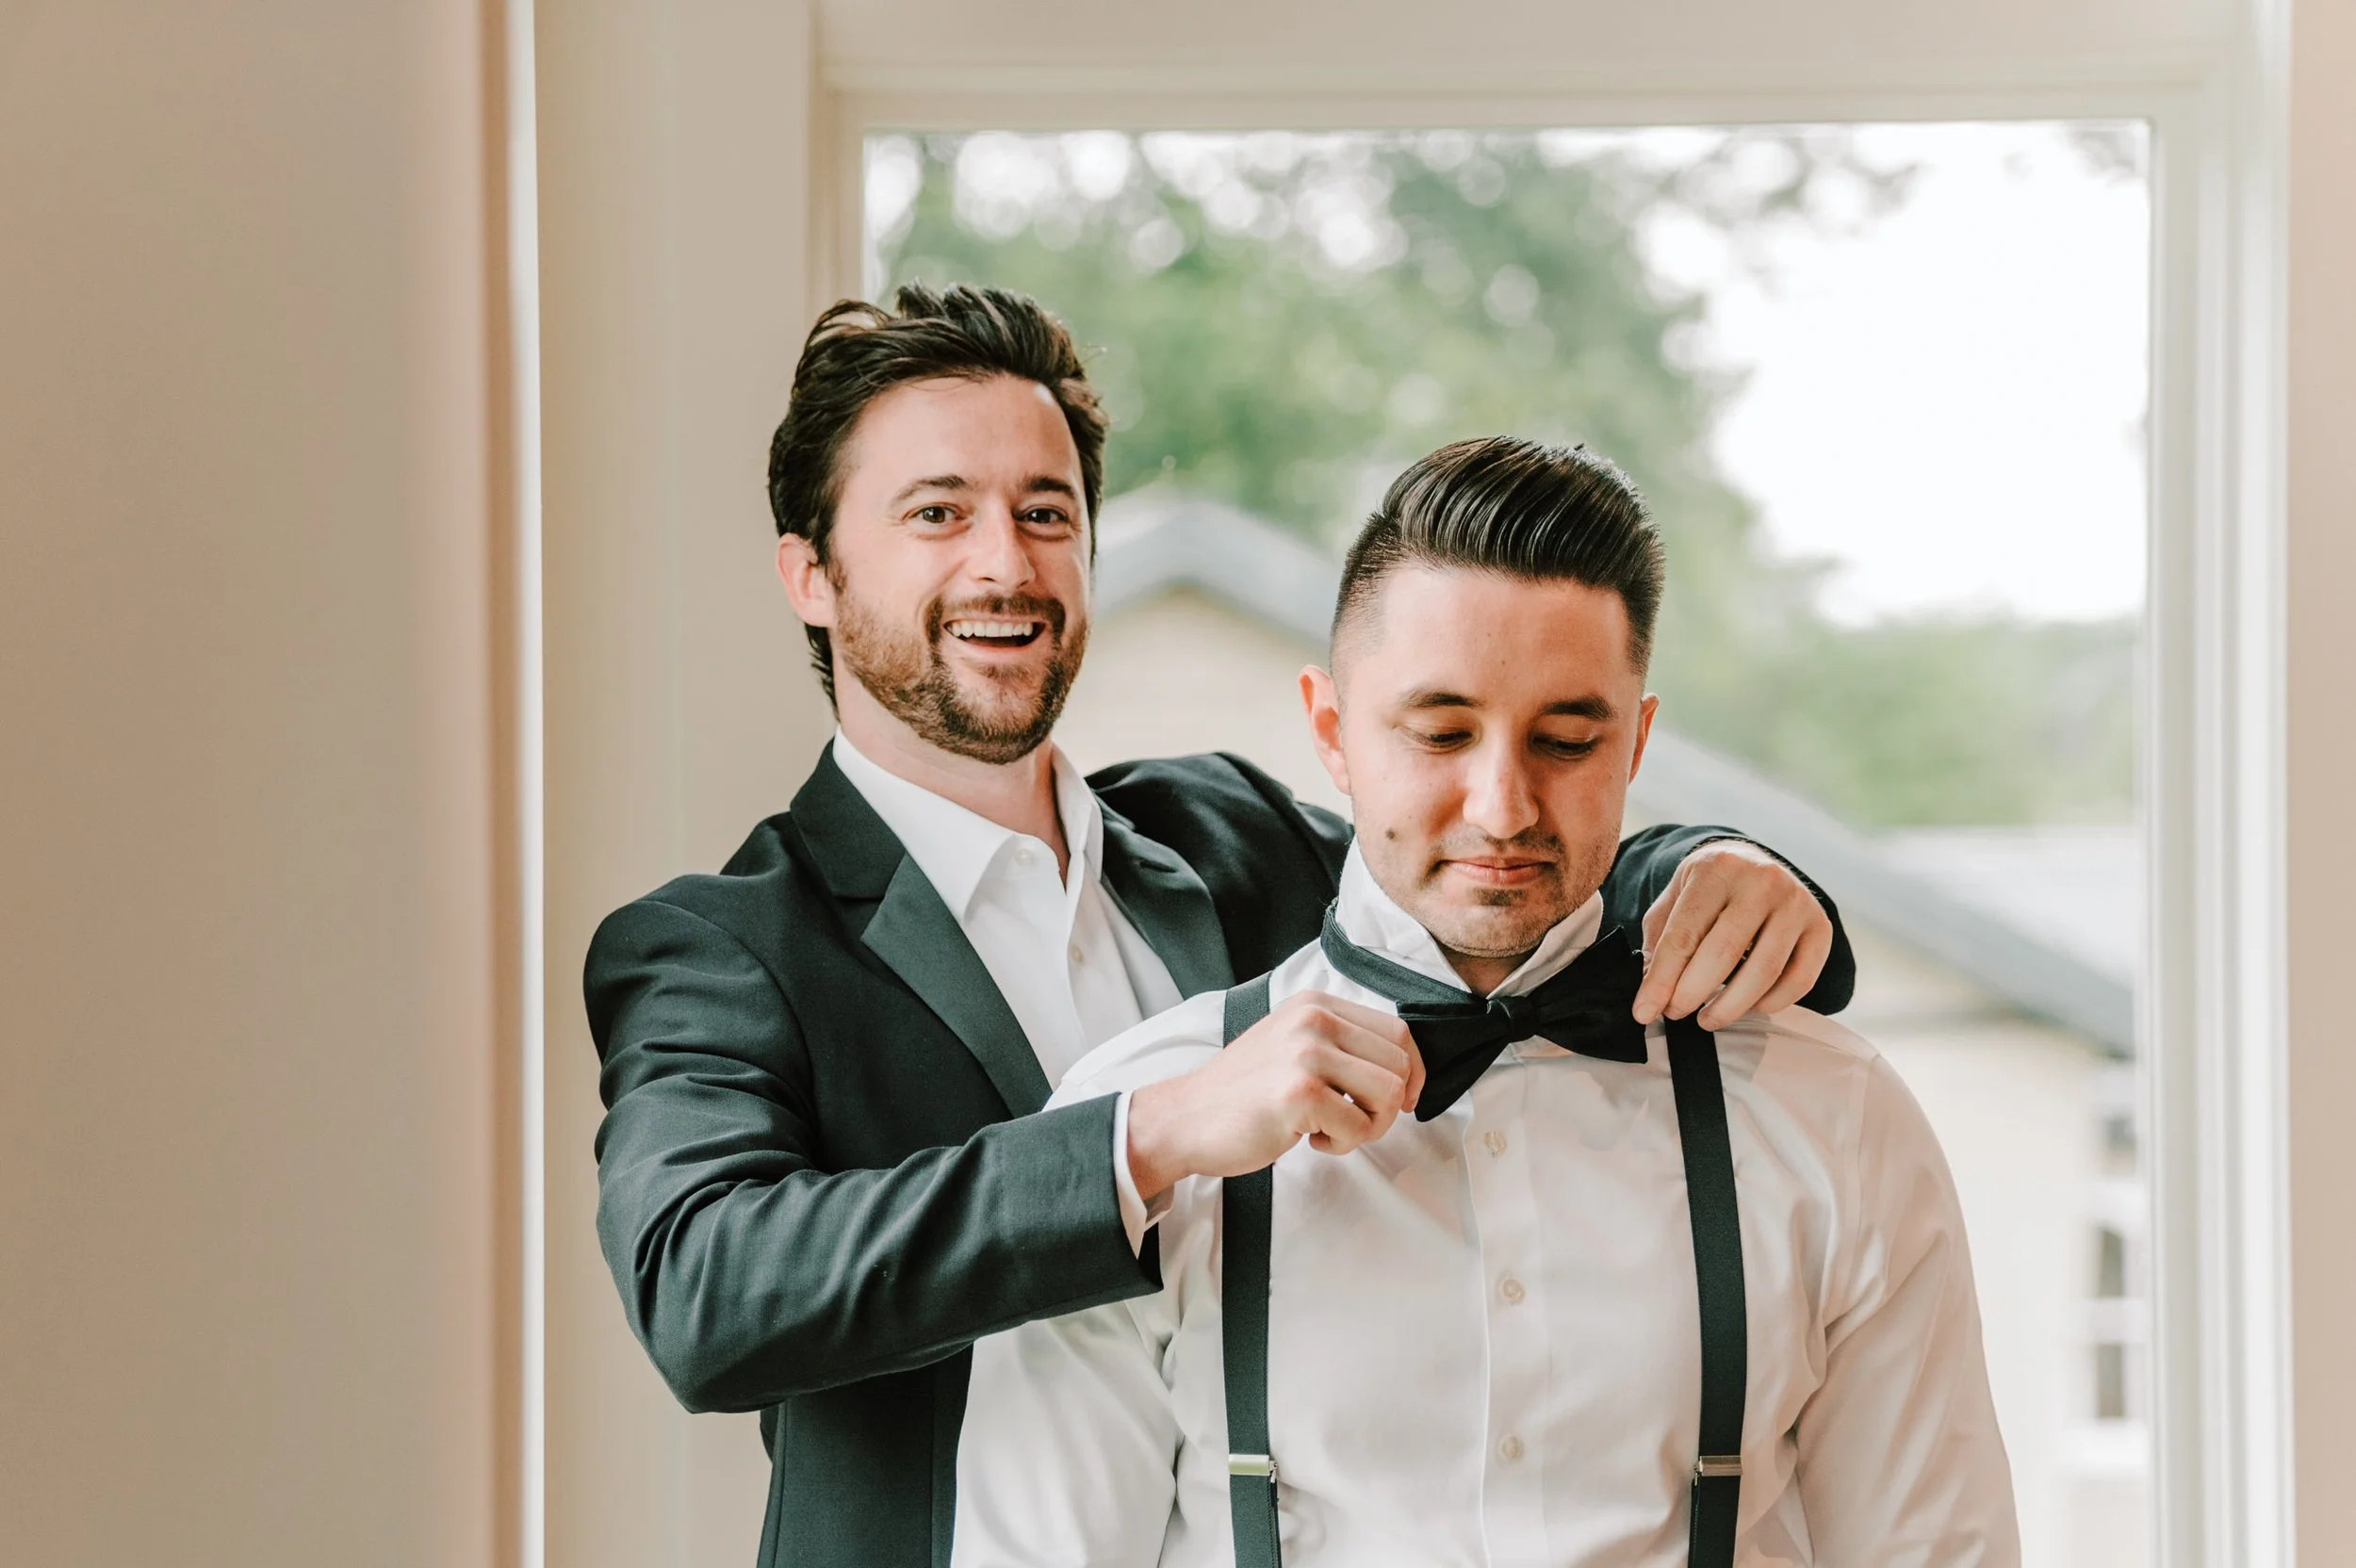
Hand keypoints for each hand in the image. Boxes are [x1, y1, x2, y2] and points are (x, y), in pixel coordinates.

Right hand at [1124, 992, 1423, 1202]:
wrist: (1185, 1118)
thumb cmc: (1242, 1093)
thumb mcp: (1291, 1044)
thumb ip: (1340, 1044)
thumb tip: (1403, 1070)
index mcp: (1316, 1004)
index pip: (1398, 1032)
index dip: (1411, 1073)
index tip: (1400, 1100)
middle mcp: (1314, 1020)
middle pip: (1400, 1065)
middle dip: (1387, 1106)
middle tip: (1351, 1122)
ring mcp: (1306, 1054)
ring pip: (1390, 1094)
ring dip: (1368, 1126)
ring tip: (1331, 1130)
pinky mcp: (1299, 1092)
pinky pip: (1360, 1127)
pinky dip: (1343, 1145)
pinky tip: (1309, 1140)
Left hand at [1632, 839, 1832, 1029]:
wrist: (1755, 863)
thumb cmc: (1708, 888)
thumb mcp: (1675, 898)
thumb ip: (1659, 942)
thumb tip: (1652, 994)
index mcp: (1716, 868)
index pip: (1684, 934)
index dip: (1662, 980)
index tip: (1644, 1012)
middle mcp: (1761, 881)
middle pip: (1724, 953)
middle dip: (1692, 993)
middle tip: (1675, 1014)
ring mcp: (1796, 903)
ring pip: (1764, 971)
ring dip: (1730, 1007)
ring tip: (1706, 1019)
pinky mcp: (1821, 927)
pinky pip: (1799, 980)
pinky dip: (1770, 1003)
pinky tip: (1748, 1006)